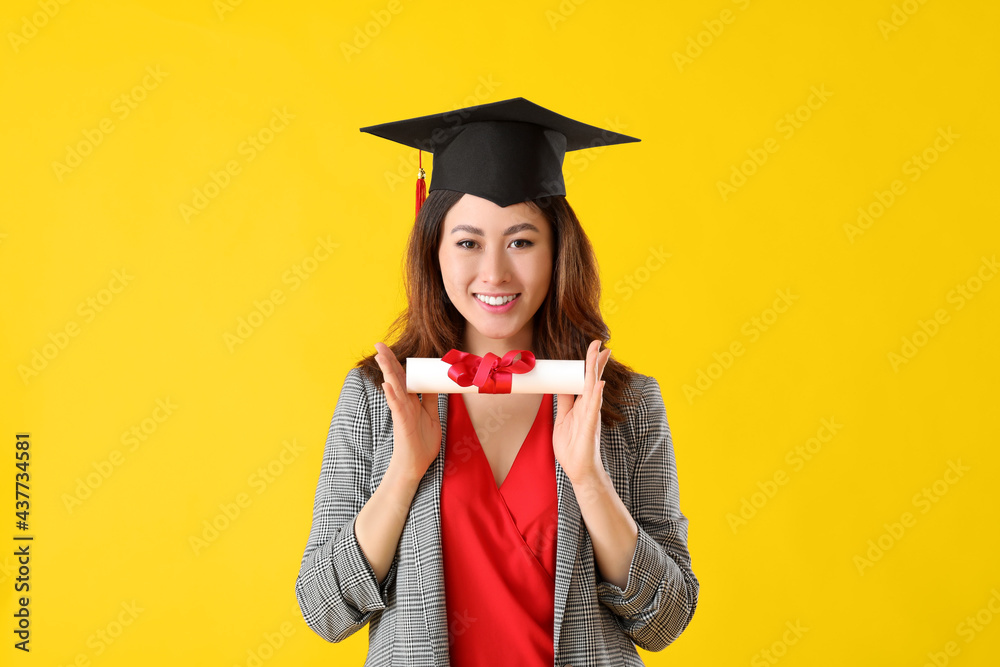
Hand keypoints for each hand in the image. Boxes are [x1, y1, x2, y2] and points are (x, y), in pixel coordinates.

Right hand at [374, 342, 440, 482]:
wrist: (416, 465)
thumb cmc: (422, 443)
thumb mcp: (432, 417)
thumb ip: (432, 400)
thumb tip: (436, 384)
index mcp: (411, 401)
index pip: (404, 377)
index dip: (399, 363)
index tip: (393, 348)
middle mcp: (404, 404)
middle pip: (396, 378)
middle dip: (388, 360)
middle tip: (379, 344)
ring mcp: (402, 412)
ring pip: (395, 387)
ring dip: (388, 371)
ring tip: (380, 356)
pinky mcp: (402, 423)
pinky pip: (396, 407)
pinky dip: (392, 395)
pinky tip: (387, 384)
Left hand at [554, 340, 611, 485]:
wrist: (578, 469)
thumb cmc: (572, 447)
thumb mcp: (562, 419)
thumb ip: (563, 403)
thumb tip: (559, 385)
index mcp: (582, 404)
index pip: (585, 379)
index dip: (589, 363)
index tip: (594, 348)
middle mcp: (589, 406)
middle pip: (592, 378)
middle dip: (595, 360)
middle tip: (599, 343)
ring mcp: (590, 415)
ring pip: (593, 387)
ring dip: (596, 370)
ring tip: (600, 353)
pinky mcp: (590, 426)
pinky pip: (593, 408)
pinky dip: (596, 395)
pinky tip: (598, 383)